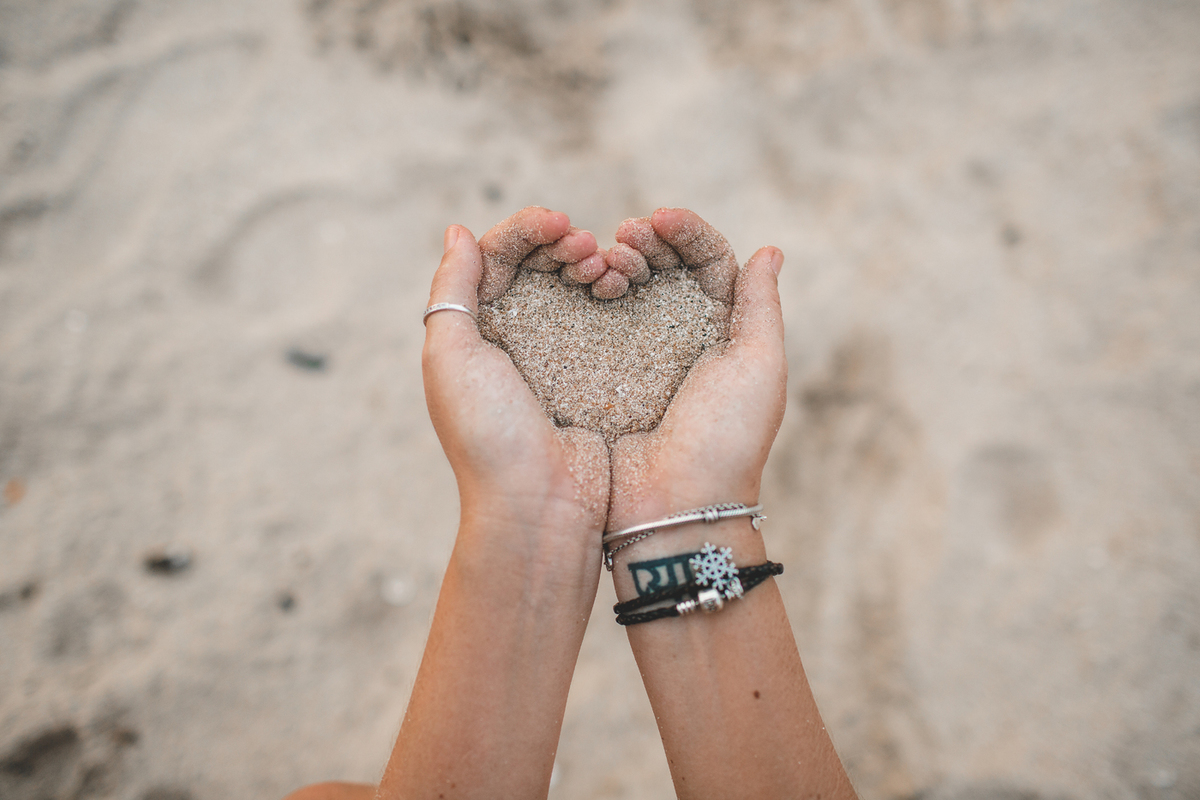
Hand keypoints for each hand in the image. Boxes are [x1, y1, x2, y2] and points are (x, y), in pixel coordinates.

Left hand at [423, 207, 609, 554]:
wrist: (539, 505)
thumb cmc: (487, 435)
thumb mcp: (451, 357)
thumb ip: (451, 290)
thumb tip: (458, 231)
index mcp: (473, 330)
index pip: (498, 256)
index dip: (526, 229)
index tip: (559, 222)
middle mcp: (513, 338)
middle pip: (539, 264)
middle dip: (562, 241)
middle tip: (585, 245)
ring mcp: (557, 355)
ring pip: (574, 285)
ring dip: (589, 261)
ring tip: (604, 265)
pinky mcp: (595, 373)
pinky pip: (605, 317)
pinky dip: (612, 290)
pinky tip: (620, 285)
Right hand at [607, 208, 786, 542]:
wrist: (673, 506)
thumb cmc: (726, 439)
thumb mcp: (758, 367)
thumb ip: (761, 307)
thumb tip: (770, 251)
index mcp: (726, 333)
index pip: (709, 262)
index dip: (686, 232)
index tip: (659, 217)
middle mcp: (682, 339)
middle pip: (665, 268)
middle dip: (647, 240)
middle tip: (626, 234)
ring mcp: (638, 356)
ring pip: (627, 287)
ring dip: (617, 259)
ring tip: (604, 258)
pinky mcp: (601, 374)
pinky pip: (594, 319)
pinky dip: (591, 290)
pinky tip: (586, 281)